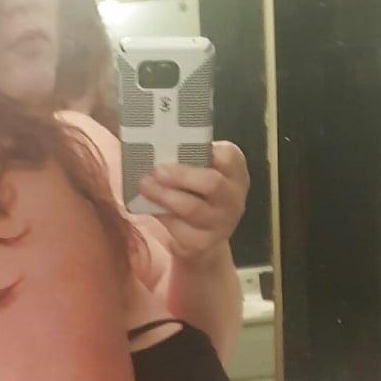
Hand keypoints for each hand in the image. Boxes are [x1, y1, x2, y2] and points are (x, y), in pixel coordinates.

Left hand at [137, 142, 249, 266]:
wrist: (206, 236)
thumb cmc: (199, 191)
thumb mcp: (203, 169)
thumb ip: (189, 154)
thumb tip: (152, 135)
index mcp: (235, 171)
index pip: (228, 157)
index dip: (206, 151)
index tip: (182, 145)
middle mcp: (233, 198)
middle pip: (212, 184)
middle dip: (181, 175)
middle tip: (157, 170)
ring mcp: (220, 224)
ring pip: (192, 208)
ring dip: (165, 195)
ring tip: (145, 185)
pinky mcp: (202, 244)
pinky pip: (179, 229)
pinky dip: (161, 216)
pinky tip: (149, 206)